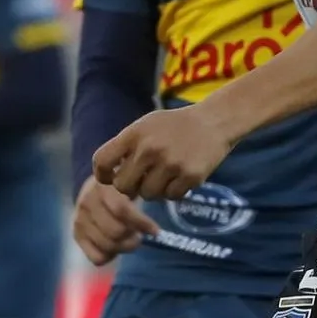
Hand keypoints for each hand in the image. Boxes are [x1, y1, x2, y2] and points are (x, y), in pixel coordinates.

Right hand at [71, 177, 159, 266]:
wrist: (94, 188)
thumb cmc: (120, 187)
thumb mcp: (130, 183)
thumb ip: (141, 192)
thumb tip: (155, 218)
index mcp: (101, 186)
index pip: (122, 210)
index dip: (141, 223)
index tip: (156, 231)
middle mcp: (86, 203)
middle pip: (115, 232)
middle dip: (133, 237)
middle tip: (139, 235)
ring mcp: (79, 220)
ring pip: (107, 246)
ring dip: (124, 247)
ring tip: (129, 239)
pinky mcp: (76, 235)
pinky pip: (97, 257)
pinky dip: (110, 256)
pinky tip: (115, 247)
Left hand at [93, 106, 234, 200]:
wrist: (214, 121)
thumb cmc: (174, 126)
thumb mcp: (146, 126)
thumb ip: (125, 147)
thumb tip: (108, 179)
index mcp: (134, 134)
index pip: (102, 161)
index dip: (103, 174)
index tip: (111, 177)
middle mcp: (150, 149)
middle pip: (123, 186)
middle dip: (131, 186)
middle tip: (143, 178)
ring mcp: (171, 163)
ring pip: (148, 195)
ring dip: (155, 190)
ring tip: (165, 175)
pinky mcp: (191, 176)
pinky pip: (171, 197)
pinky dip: (174, 191)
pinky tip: (181, 176)